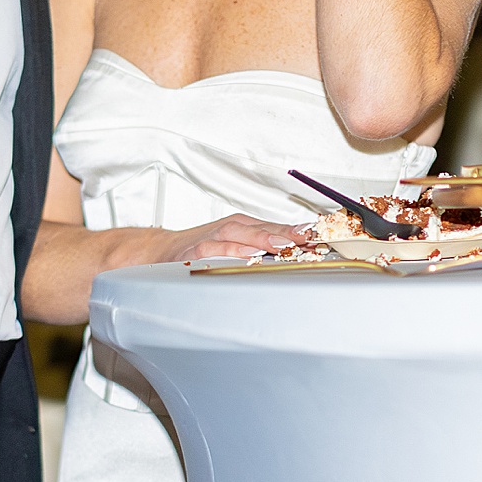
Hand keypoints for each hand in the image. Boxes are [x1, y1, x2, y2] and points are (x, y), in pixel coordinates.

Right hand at [156, 213, 307, 262]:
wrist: (161, 251)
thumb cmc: (202, 247)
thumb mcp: (235, 242)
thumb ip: (263, 246)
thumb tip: (296, 251)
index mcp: (242, 226)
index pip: (275, 227)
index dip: (297, 231)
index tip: (319, 235)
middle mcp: (229, 229)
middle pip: (260, 228)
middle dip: (284, 232)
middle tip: (306, 238)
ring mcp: (211, 240)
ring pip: (238, 235)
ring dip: (260, 239)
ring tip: (282, 244)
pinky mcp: (193, 254)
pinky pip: (213, 252)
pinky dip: (229, 252)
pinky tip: (243, 256)